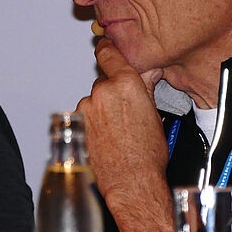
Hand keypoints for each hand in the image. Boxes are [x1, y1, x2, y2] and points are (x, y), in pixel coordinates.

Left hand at [76, 39, 172, 231]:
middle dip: (111, 93)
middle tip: (124, 113)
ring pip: (93, 101)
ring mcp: (86, 108)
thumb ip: (146, 88)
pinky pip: (85, 117)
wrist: (131, 183)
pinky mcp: (76, 124)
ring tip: (116, 132)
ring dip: (101, 110)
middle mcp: (102, 92)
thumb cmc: (147, 155)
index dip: (107, 50)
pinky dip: (92, 124)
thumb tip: (149, 72)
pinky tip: (105, 138)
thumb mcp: (154, 115)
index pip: (109, 53)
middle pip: (104, 82)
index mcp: (125, 84)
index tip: (106, 49)